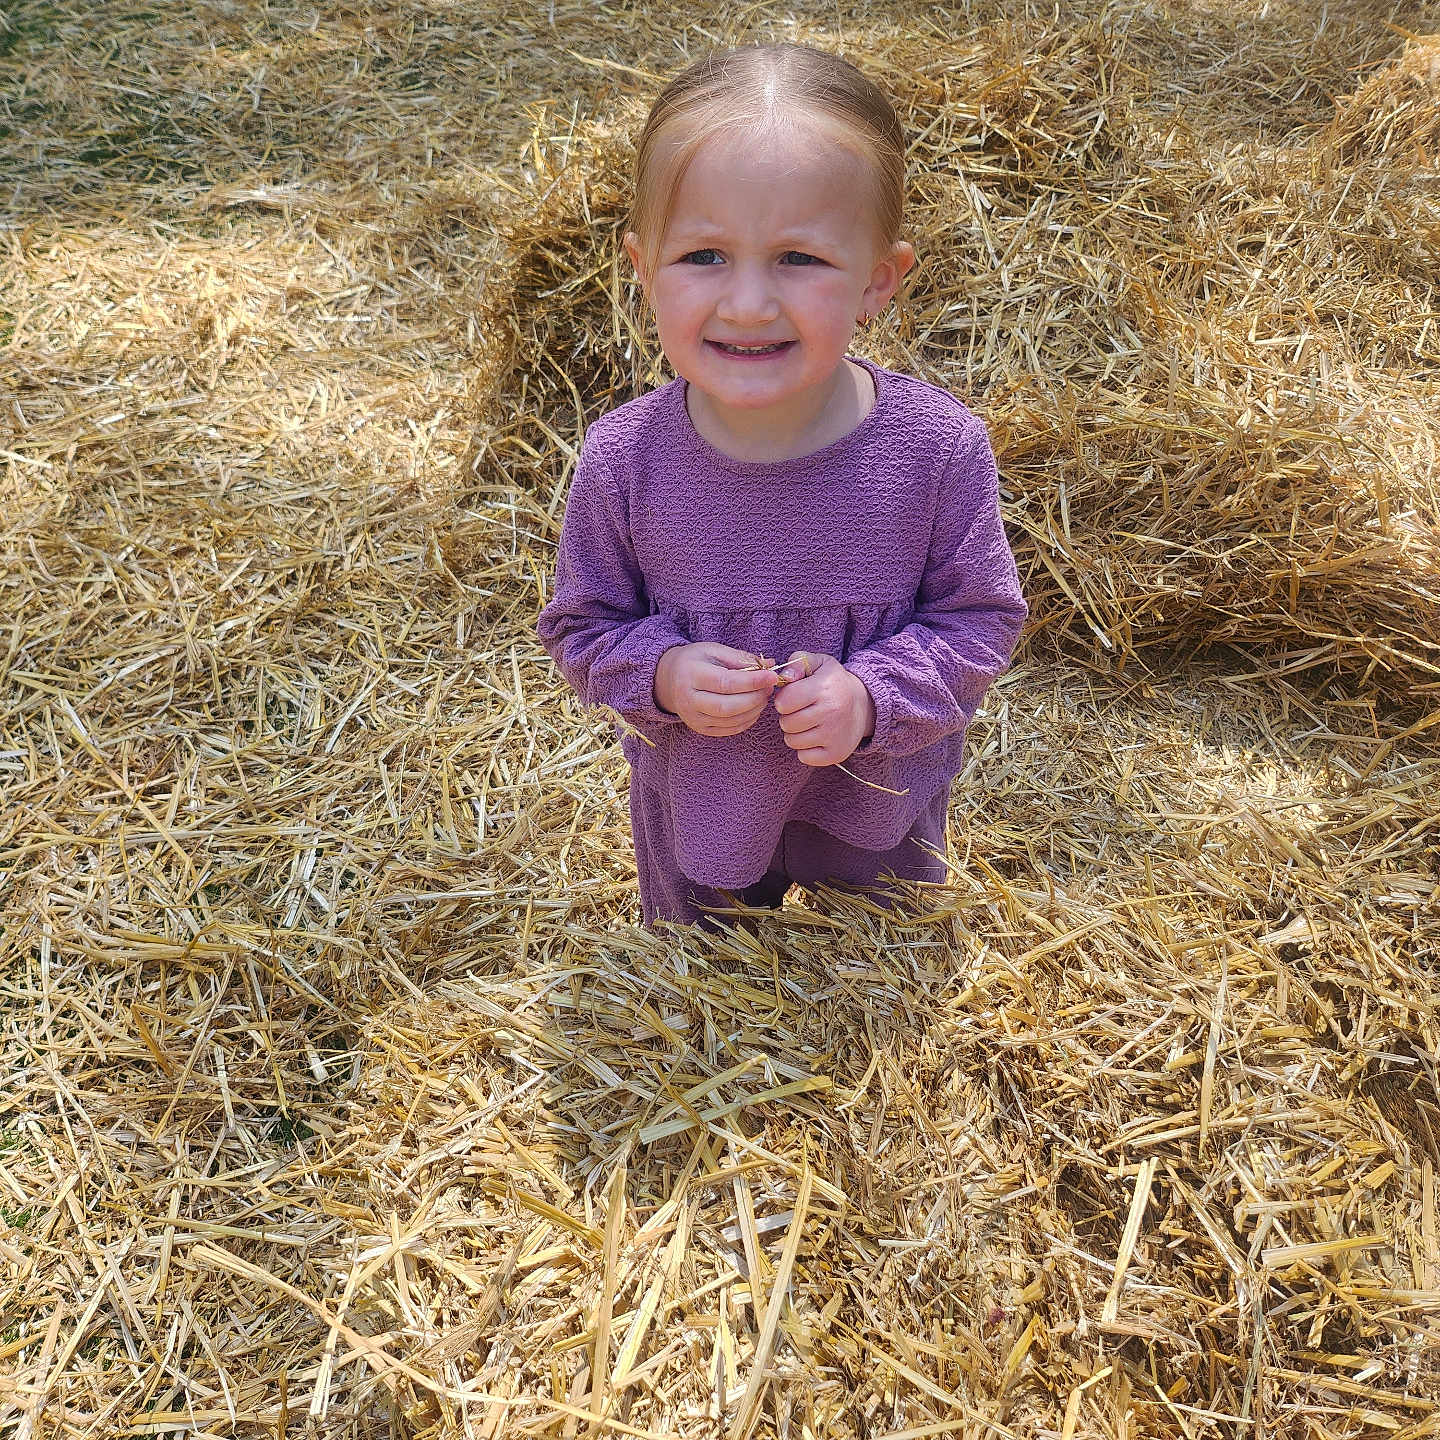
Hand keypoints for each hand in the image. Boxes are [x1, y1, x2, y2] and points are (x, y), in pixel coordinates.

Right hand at [654, 642, 779, 736]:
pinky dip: (747, 720)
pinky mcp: (701, 729)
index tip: (771, 676)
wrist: (668, 680)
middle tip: (769, 687)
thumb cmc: (695, 661)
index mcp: (691, 675)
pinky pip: (730, 729)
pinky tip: (754, 707)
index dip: (752, 681)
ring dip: (754, 709)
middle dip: (755, 697)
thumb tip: (770, 664)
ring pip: (731, 720)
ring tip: (763, 695)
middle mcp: (689, 700)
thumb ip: (741, 658)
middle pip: (727, 706)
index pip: (725, 682)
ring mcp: (694, 718)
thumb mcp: (714, 650)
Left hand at [771, 652, 875, 765]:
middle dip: (788, 716)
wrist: (864, 705)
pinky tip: (815, 737)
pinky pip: (804, 757)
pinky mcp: (836, 754)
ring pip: (792, 741)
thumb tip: (784, 677)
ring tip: (808, 723)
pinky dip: (805, 749)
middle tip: (802, 711)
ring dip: (795, 733)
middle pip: (786, 723)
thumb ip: (798, 662)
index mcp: (824, 688)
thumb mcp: (819, 664)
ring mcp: (835, 735)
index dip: (784, 699)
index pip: (784, 702)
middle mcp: (831, 712)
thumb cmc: (833, 683)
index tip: (793, 697)